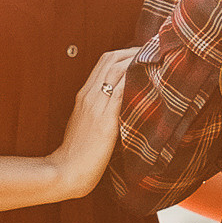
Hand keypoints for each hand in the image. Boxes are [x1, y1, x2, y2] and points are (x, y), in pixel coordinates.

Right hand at [47, 46, 139, 199]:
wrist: (66, 171)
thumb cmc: (77, 153)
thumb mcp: (86, 125)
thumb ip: (99, 111)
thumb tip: (120, 106)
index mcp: (84, 96)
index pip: (104, 61)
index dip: (125, 52)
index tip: (142, 53)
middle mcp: (89, 96)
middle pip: (111, 59)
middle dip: (134, 51)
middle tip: (154, 52)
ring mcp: (96, 107)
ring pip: (116, 70)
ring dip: (138, 61)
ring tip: (156, 60)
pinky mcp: (105, 122)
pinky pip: (121, 93)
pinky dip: (135, 82)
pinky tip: (151, 79)